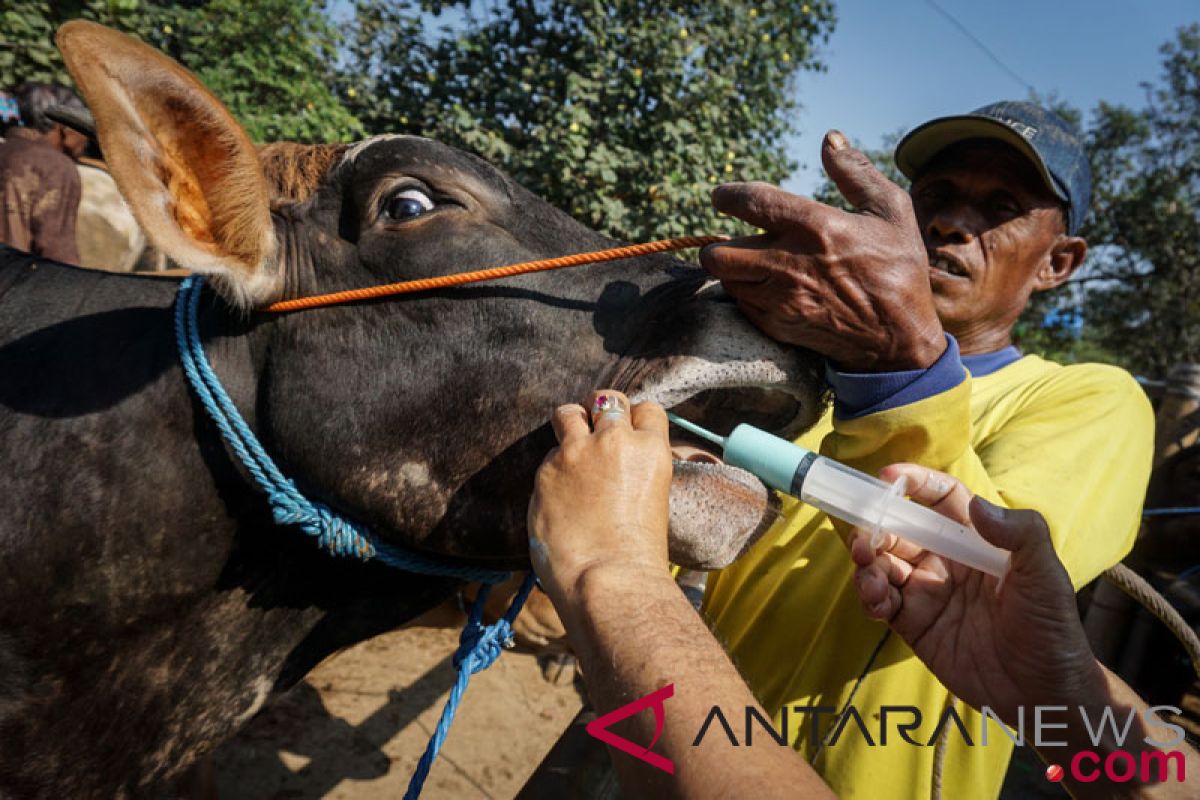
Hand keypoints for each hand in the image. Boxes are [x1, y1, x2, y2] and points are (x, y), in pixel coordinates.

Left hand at [528, 390, 673, 607]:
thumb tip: (618, 467)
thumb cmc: (638, 554)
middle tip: (595, 432)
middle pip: (607, 399)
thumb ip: (635, 470)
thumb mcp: (653, 498)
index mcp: (650, 449)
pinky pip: (548, 456)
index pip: (646, 409)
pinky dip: (553, 470)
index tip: (628, 435)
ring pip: (568, 413)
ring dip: (569, 424)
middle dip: (600, 412)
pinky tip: (559, 495)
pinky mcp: (547, 470)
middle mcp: (615, 441)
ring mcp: (577, 452)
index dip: (635, 421)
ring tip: (569, 448)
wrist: (609, 579)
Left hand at [700, 131, 944, 371]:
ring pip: (725, 280)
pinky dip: (746, 293)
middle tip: (737, 238)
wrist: (899, 340)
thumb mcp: (891, 211)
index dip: (727, 196)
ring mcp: (779, 299)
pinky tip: (767, 287)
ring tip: (752, 263)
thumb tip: (829, 139)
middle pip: (718, 252)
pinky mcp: (776, 325)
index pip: (750, 202)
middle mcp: (788, 263)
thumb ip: (856, 172)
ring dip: (732, 269)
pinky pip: (740, 305)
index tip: (722, 196)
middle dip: (719, 242)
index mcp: (815, 227)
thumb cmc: (899, 269)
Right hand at [850, 464, 1104, 722]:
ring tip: (869, 573)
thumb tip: (976, 506)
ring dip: (866, 562)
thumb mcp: (1046, 576)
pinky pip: (880, 601)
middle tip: (864, 538)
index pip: (941, 500)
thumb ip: (1020, 534)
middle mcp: (947, 561)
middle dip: (875, 526)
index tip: (888, 478)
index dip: (916, 484)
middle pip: (900, 529)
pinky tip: (876, 601)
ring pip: (882, 563)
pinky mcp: (913, 624)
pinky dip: (869, 595)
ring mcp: (927, 592)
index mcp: (977, 542)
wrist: (1043, 694)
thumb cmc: (1052, 629)